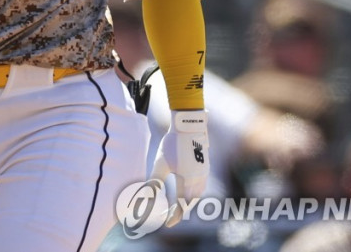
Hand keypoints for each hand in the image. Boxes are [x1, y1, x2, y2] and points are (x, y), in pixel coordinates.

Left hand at [150, 109, 208, 225]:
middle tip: (169, 216)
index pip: (181, 205)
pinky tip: (186, 190)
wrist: (189, 125)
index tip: (166, 224)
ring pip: (197, 194)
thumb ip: (155, 181)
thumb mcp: (161, 163)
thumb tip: (146, 197)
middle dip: (180, 211)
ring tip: (177, 205)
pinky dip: (193, 192)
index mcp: (187, 180)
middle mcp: (198, 179)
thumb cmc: (173, 143)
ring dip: (187, 202)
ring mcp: (203, 173)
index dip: (174, 217)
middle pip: (190, 202)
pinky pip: (201, 186)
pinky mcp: (204, 166)